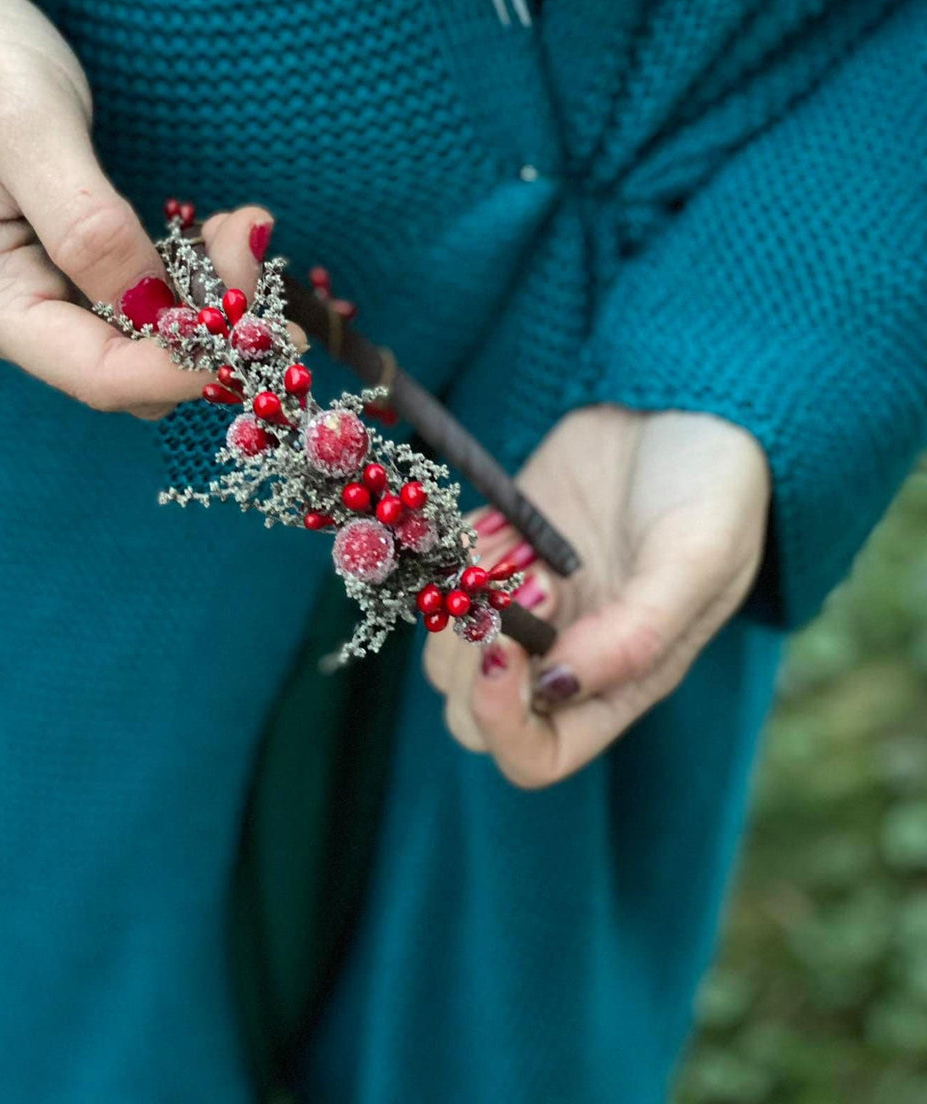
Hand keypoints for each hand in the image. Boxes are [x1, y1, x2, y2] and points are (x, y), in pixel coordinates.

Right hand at [0, 0, 273, 417]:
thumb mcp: (28, 128)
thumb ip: (90, 227)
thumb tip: (157, 308)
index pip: (94, 374)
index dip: (182, 365)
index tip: (261, 334)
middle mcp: (6, 315)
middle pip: (130, 368)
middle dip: (207, 324)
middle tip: (253, 242)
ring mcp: (38, 298)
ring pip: (146, 342)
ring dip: (210, 300)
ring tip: (242, 225)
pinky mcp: (69, 276)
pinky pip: (144, 305)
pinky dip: (194, 280)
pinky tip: (220, 231)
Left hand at [423, 405, 770, 787]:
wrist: (689, 399)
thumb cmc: (714, 485)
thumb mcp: (696, 559)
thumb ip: (636, 634)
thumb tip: (558, 688)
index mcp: (622, 680)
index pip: (536, 755)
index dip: (503, 722)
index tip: (504, 649)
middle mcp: (567, 653)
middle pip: (472, 711)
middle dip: (473, 657)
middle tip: (525, 578)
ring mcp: (527, 603)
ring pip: (447, 649)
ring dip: (461, 602)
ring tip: (519, 547)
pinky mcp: (498, 550)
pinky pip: (441, 582)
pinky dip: (451, 559)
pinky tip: (501, 523)